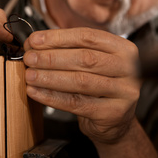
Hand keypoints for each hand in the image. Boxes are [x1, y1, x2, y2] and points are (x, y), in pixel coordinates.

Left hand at [23, 28, 139, 143]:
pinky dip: (52, 97)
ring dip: (49, 77)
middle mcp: (128, 68)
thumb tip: (35, 43)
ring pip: (80, 81)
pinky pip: (76, 103)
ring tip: (30, 75)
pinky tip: (36, 92)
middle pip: (84, 58)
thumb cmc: (99, 86)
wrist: (114, 120)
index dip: (58, 38)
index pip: (87, 36)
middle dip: (51, 57)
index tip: (35, 40)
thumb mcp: (91, 63)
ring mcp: (124, 91)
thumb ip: (68, 50)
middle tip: (29, 58)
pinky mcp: (113, 113)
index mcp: (122, 48)